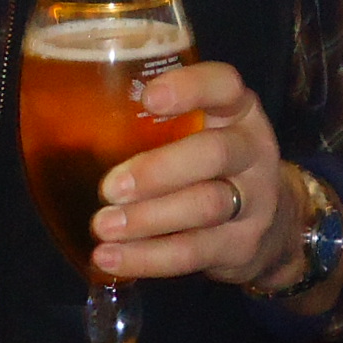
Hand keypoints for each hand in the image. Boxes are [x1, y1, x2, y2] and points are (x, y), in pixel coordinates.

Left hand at [89, 60, 303, 286]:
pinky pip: (195, 251)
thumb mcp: (200, 132)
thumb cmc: (212, 165)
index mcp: (238, 111)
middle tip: (109, 187)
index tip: (149, 98)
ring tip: (103, 226)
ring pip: (205, 206)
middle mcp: (253, 150)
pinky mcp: (243, 245)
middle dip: (159, 170)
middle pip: (214, 153)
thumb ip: (156, 126)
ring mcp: (255, 200)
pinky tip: (113, 257)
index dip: (191, 88)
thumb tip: (69, 122)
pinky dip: (149, 257)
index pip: (225, 85)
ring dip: (148, 218)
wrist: (272, 223)